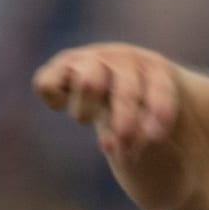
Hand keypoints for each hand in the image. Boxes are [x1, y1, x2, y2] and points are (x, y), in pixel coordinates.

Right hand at [33, 43, 179, 162]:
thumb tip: (120, 150)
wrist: (119, 86)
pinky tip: (62, 105)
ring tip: (89, 119)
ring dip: (87, 111)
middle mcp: (124, 58)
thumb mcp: (159, 124)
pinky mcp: (61, 65)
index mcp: (156, 68)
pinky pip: (48, 84)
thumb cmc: (146, 112)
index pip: (160, 88)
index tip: (155, 137)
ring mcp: (92, 58)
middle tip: (123, 150)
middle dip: (125, 125)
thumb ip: (153, 138)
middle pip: (126, 92)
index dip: (160, 113)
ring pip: (88, 83)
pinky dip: (55, 100)